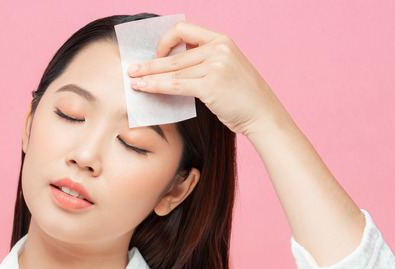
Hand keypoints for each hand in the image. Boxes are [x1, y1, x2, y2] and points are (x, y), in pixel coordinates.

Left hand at [128, 21, 287, 139]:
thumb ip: (203, 61)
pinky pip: (175, 85)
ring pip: (171, 71)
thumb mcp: (226, 67)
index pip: (184, 29)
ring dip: (148, 76)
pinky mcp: (210, 85)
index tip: (158, 56)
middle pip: (174, 55)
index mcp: (221, 40)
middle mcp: (218, 49)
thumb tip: (170, 65)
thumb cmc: (241, 95)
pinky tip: (144, 88)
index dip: (165, 41)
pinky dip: (156, 87)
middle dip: (149, 63)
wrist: (262, 113)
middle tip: (131, 69)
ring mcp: (215, 66)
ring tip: (133, 81)